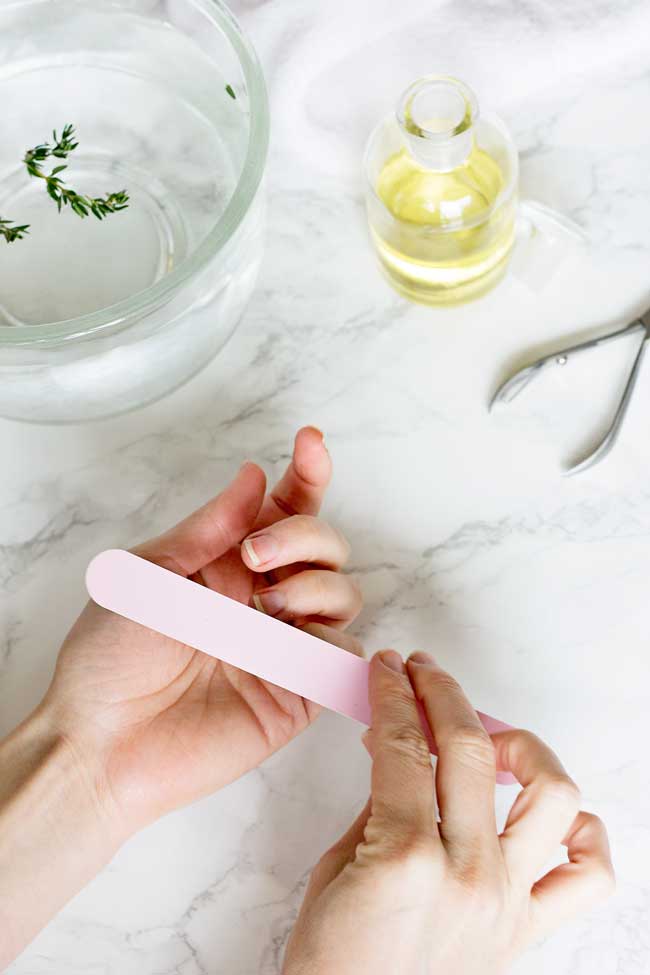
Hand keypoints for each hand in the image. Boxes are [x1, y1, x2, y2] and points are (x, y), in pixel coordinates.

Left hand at [41, 427, 361, 833]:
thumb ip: (210, 527)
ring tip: (267, 611)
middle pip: (327, 545)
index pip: (284, 509)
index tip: (310, 441)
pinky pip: (343, 655)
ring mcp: (284, 645)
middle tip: (256, 555)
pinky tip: (286, 646)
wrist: (102, 741)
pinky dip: (327, 642)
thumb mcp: (150, 574)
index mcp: (227, 565)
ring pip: (345, 594)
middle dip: (304, 535)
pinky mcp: (298, 691)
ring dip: (316, 586)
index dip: (307, 473)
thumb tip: (254, 475)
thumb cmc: (111, 657)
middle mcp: (262, 600)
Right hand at [284, 651, 613, 974]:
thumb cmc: (331, 961)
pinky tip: (550, 815)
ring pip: (551, 797)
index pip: (405, 746)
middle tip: (421, 673)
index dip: (393, 694)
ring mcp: (506, 903)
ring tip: (490, 740)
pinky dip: (583, 834)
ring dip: (523, 748)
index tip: (388, 668)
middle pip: (471, 751)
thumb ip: (379, 797)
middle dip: (442, 693)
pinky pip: (588, 878)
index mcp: (406, 859)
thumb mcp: (334, 865)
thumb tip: (397, 741)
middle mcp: (468, 876)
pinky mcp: (526, 932)